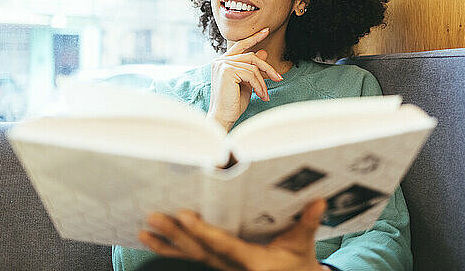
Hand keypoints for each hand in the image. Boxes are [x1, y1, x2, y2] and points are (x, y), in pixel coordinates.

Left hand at [138, 198, 328, 270]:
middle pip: (199, 251)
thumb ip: (308, 223)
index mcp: (251, 262)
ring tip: (143, 232)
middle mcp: (232, 268)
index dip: (202, 232)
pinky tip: (154, 241)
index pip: (223, 246)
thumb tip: (321, 201)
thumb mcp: (303, 245)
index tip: (184, 215)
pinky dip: (172, 251)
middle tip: (152, 217)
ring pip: (190, 258)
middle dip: (175, 235)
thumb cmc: (297, 264)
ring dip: (166, 245)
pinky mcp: (218, 267)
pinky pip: (192, 260)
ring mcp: (222, 270)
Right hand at [207, 27, 282, 131]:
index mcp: (222, 62)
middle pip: (251, 56)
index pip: (240, 46)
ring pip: (253, 67)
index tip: (266, 31)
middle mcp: (220, 61)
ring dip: (262, 82)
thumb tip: (263, 52)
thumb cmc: (233, 104)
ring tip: (265, 95)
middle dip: (267, 67)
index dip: (253, 38)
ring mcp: (222, 64)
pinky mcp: (227, 71)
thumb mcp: (247, 83)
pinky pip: (251, 74)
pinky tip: (261, 96)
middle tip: (279, 78)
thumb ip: (252, 68)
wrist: (223, 118)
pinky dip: (259, 86)